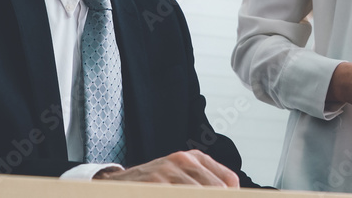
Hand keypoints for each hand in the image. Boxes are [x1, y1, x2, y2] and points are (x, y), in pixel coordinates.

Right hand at [95, 150, 239, 186]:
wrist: (119, 185)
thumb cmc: (155, 184)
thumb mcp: (181, 176)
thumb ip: (205, 183)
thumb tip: (233, 192)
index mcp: (195, 158)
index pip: (229, 180)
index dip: (231, 195)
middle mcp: (184, 160)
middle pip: (217, 190)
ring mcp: (168, 171)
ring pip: (200, 193)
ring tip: (183, 195)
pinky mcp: (155, 182)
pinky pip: (179, 195)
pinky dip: (181, 197)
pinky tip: (172, 196)